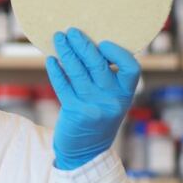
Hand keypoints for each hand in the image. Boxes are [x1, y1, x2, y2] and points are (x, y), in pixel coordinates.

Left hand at [45, 28, 140, 170]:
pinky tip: (51, 60)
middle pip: (98, 65)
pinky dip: (56, 70)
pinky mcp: (75, 111)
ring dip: (66, 52)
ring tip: (58, 37)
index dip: (118, 53)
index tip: (103, 42)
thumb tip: (88, 44)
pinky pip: (63, 85)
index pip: (131, 68)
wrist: (86, 152)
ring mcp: (94, 106)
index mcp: (126, 94)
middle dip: (83, 44)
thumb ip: (107, 78)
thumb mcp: (111, 100)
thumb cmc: (98, 117)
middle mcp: (113, 100)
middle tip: (71, 30)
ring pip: (77, 72)